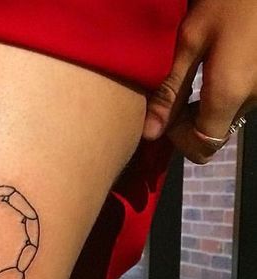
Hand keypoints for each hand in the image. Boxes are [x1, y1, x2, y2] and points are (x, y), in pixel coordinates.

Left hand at [142, 0, 256, 163]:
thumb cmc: (227, 0)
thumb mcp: (190, 41)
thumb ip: (170, 91)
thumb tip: (150, 133)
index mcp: (231, 94)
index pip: (203, 146)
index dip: (179, 139)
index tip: (167, 113)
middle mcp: (253, 99)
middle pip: (215, 134)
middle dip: (189, 123)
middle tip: (174, 93)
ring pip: (227, 118)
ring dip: (205, 108)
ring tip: (193, 75)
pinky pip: (240, 100)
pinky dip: (221, 94)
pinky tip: (214, 66)